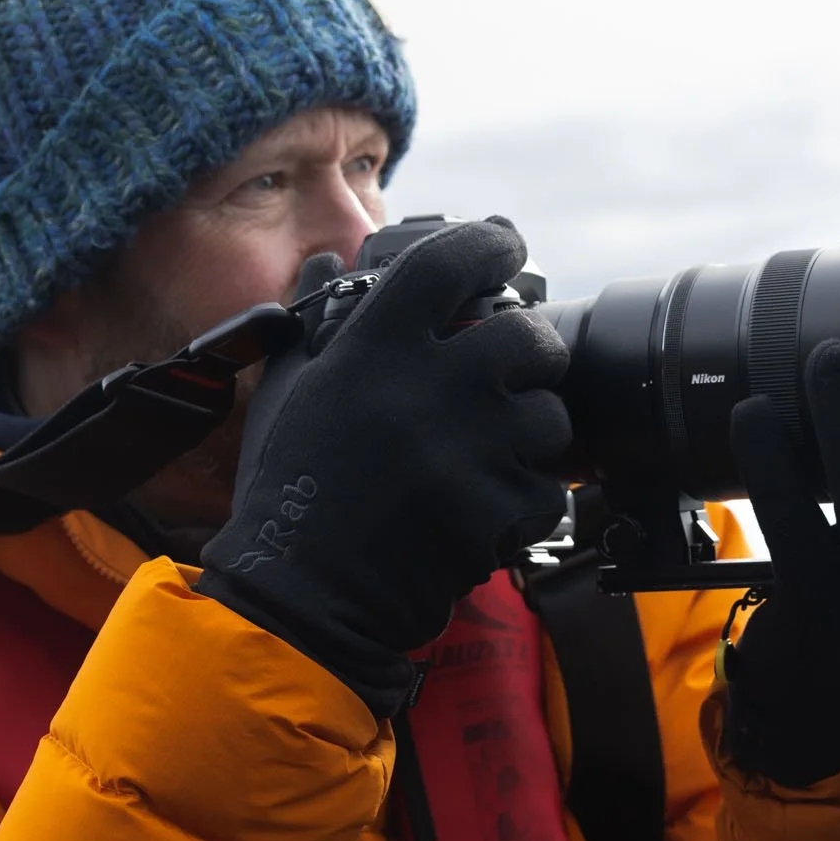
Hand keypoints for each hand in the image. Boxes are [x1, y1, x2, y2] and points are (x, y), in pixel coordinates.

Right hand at [196, 218, 570, 713]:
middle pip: (528, 337)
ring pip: (551, 418)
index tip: (507, 246)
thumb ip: (315, 322)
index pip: (449, 261)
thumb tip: (329, 263)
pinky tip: (487, 508)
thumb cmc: (291, 490)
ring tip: (493, 453)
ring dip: (533, 433)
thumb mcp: (288, 392)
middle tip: (514, 371)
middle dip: (532, 352)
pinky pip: (548, 491)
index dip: (490, 243)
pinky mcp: (495, 513)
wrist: (304, 597)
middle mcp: (427, 389)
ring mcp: (468, 453)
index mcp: (373, 350)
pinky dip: (528, 501)